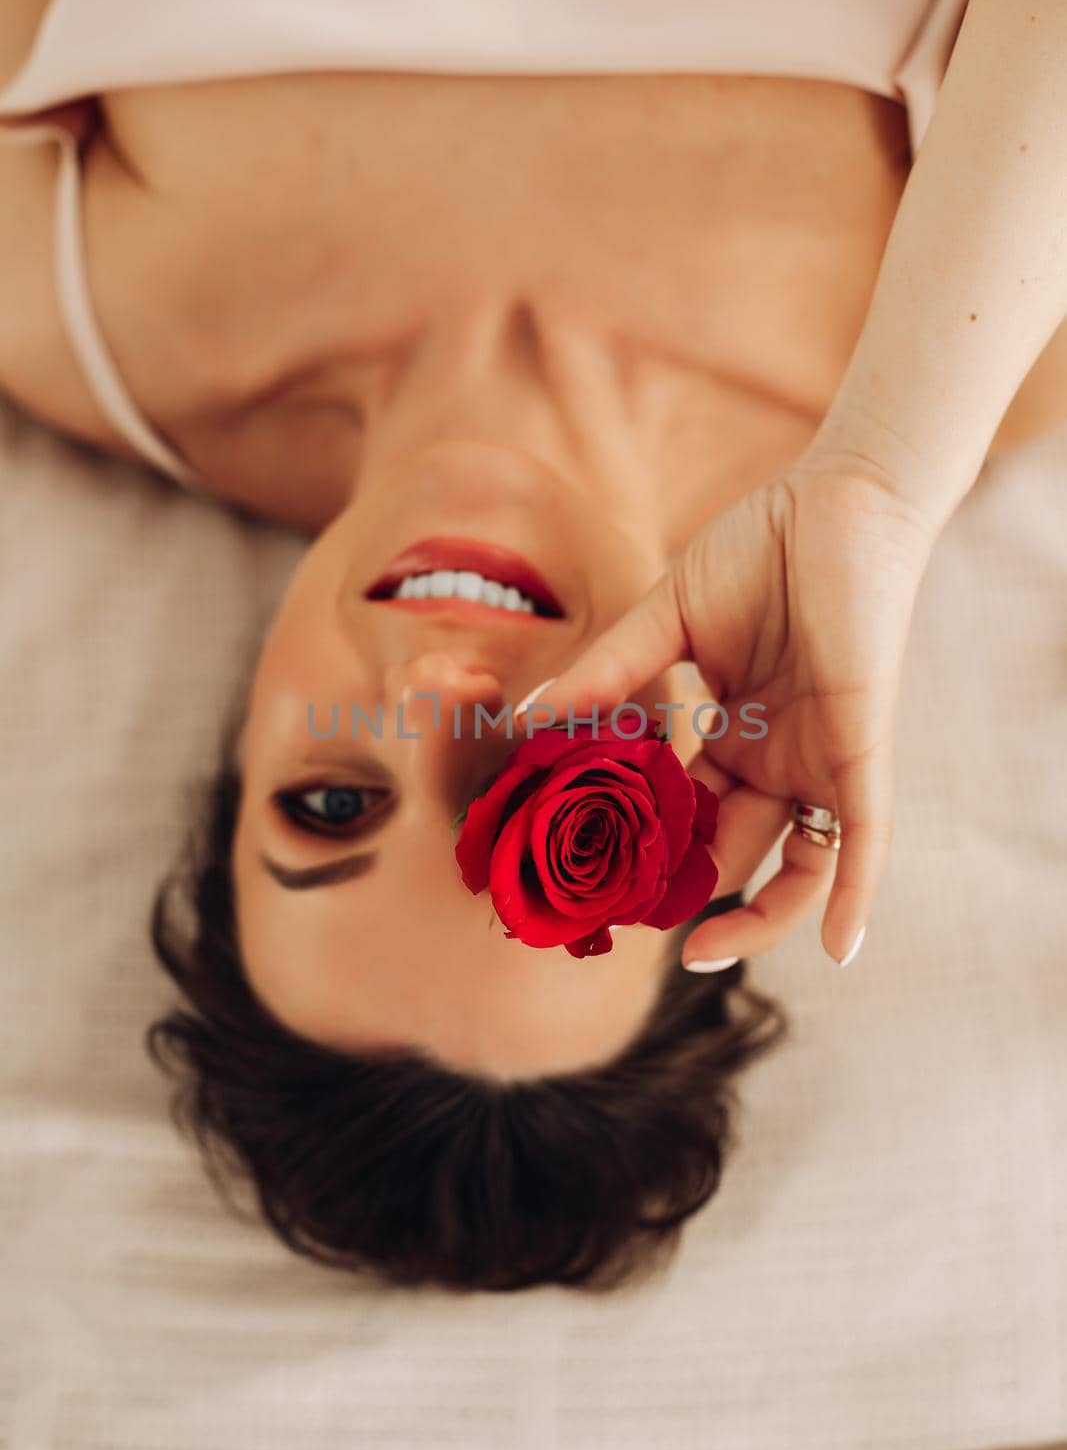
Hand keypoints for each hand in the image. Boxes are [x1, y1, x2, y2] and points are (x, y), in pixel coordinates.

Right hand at [518, 458, 942, 965]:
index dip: (640, 852)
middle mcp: (774, 760)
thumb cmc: (761, 548)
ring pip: (798, 867)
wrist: (836, 499)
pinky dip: (856, 896)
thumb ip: (605, 675)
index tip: (590, 883)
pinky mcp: (859, 749)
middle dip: (681, 894)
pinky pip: (865, 840)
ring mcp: (818, 760)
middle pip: (730, 853)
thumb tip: (524, 719)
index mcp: (730, 735)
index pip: (681, 814)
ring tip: (699, 951)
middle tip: (625, 920)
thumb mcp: (664, 619)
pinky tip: (841, 951)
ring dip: (755, 918)